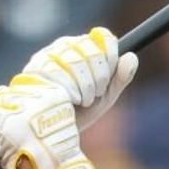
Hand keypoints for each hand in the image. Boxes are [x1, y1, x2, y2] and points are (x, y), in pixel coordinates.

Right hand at [22, 27, 138, 130]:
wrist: (52, 130)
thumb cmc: (79, 111)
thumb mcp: (105, 96)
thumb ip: (120, 77)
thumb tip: (131, 57)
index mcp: (85, 47)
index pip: (104, 38)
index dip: (111, 57)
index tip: (109, 78)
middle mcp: (66, 45)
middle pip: (93, 51)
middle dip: (100, 78)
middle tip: (95, 94)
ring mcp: (49, 54)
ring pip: (77, 63)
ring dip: (85, 88)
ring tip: (81, 100)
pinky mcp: (36, 68)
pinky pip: (60, 74)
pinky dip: (71, 92)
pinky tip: (69, 100)